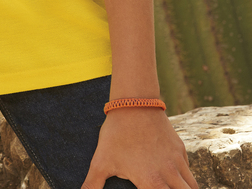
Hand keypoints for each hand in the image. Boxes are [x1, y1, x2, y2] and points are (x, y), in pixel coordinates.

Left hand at [81, 107, 198, 188]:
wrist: (134, 102)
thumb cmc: (117, 133)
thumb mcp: (101, 160)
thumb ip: (92, 183)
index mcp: (151, 182)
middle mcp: (169, 174)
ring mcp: (177, 160)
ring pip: (192, 187)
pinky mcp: (180, 149)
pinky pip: (188, 170)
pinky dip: (186, 178)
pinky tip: (175, 179)